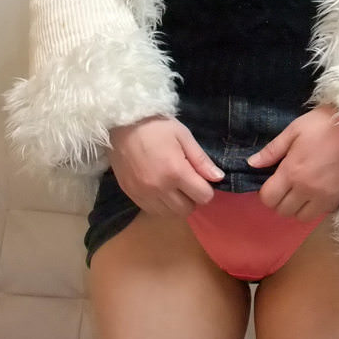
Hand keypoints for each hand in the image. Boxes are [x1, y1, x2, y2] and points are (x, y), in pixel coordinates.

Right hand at [107, 116, 224, 217]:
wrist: (120, 124)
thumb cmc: (155, 125)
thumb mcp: (183, 136)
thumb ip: (200, 159)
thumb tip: (218, 178)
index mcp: (176, 172)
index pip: (203, 197)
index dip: (207, 188)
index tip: (200, 177)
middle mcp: (160, 188)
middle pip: (187, 210)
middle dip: (192, 198)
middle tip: (187, 181)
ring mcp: (143, 194)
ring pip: (169, 214)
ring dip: (176, 204)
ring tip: (173, 185)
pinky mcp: (131, 195)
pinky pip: (151, 211)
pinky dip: (160, 205)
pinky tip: (159, 188)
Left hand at [246, 103, 338, 220]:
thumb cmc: (325, 123)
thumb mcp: (294, 130)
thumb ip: (272, 150)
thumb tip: (251, 164)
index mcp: (292, 172)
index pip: (269, 198)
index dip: (265, 192)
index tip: (271, 182)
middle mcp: (307, 190)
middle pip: (283, 211)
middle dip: (279, 200)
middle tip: (284, 185)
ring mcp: (326, 197)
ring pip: (302, 217)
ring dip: (296, 208)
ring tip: (299, 191)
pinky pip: (321, 213)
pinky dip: (314, 207)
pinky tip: (316, 191)